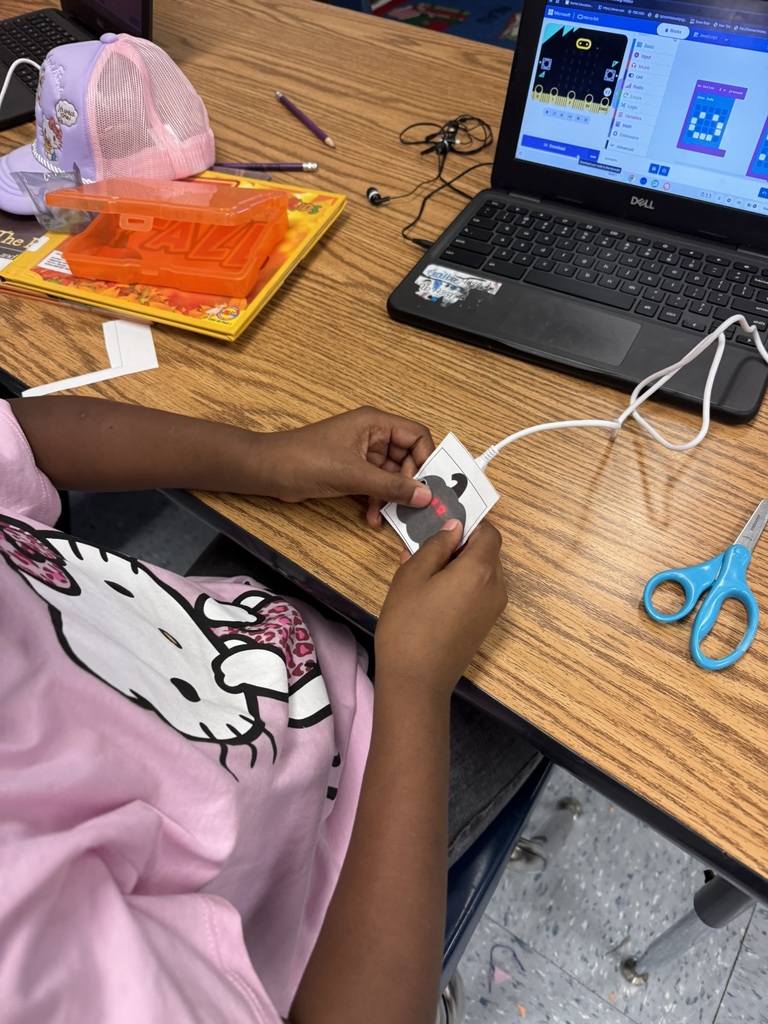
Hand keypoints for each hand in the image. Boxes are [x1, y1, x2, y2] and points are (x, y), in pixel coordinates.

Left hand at [258, 406, 434, 525]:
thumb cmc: (305, 459)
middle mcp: (372, 436)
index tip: (427, 485)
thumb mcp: (354, 474)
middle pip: (407, 458)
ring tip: (387, 516)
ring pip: (391, 476)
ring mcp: (361, 455)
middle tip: (412, 506)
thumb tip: (424, 495)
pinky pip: (376, 486)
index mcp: (374, 423)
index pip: (416, 435)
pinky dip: (377, 501)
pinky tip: (372, 518)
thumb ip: (391, 486)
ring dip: (391, 498)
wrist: (269, 470)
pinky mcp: (351, 471)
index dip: (425, 459)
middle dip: (408, 484)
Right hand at [374, 520, 506, 700]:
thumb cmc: (408, 625)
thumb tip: (453, 528)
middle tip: (426, 552)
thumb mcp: (413, 576)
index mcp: (480, 570)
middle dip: (460, 546)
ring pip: (483, 573)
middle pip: (487, 553)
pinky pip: (479, 593)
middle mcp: (496, 587)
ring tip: (424, 576)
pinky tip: (432, 597)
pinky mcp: (485, 625)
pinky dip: (462, 586)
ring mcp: (493, 609)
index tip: (442, 528)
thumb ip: (435, 546)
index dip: (468, 525)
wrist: (416, 681)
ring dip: (460, 567)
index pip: (489, 532)